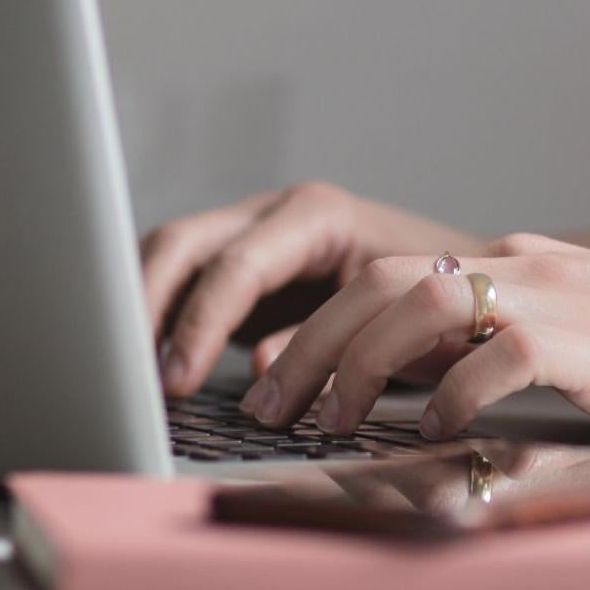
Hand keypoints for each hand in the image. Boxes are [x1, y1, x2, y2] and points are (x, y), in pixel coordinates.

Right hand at [140, 181, 486, 394]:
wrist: (467, 288)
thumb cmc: (439, 303)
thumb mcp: (390, 326)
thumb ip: (322, 344)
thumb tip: (256, 371)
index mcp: (317, 215)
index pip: (236, 264)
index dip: (199, 322)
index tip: (176, 377)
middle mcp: (278, 212)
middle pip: (183, 243)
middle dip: (147, 305)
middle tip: (131, 372)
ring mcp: (256, 231)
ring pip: (171, 254)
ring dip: (140, 307)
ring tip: (121, 367)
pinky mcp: (245, 263)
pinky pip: (185, 277)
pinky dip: (158, 313)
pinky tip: (143, 358)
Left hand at [239, 235, 589, 442]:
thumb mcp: (579, 334)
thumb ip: (499, 345)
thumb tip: (418, 384)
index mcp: (519, 260)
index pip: (387, 276)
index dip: (320, 325)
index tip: (280, 377)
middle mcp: (524, 264)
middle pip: (378, 284)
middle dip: (311, 345)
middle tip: (271, 404)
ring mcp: (554, 295)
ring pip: (414, 308)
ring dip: (356, 367)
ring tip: (330, 419)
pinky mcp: (587, 341)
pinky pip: (491, 358)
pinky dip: (447, 396)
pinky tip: (432, 431)